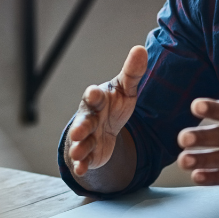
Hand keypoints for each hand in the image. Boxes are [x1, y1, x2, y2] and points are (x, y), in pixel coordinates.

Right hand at [67, 45, 146, 175]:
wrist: (106, 128)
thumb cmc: (114, 105)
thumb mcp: (126, 90)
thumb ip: (132, 72)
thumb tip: (140, 48)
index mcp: (98, 100)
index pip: (95, 96)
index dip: (94, 95)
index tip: (94, 92)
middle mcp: (89, 118)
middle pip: (84, 121)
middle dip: (81, 126)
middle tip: (79, 131)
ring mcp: (87, 137)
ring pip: (82, 142)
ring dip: (80, 147)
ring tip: (78, 152)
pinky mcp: (89, 154)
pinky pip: (84, 159)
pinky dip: (82, 164)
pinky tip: (82, 169)